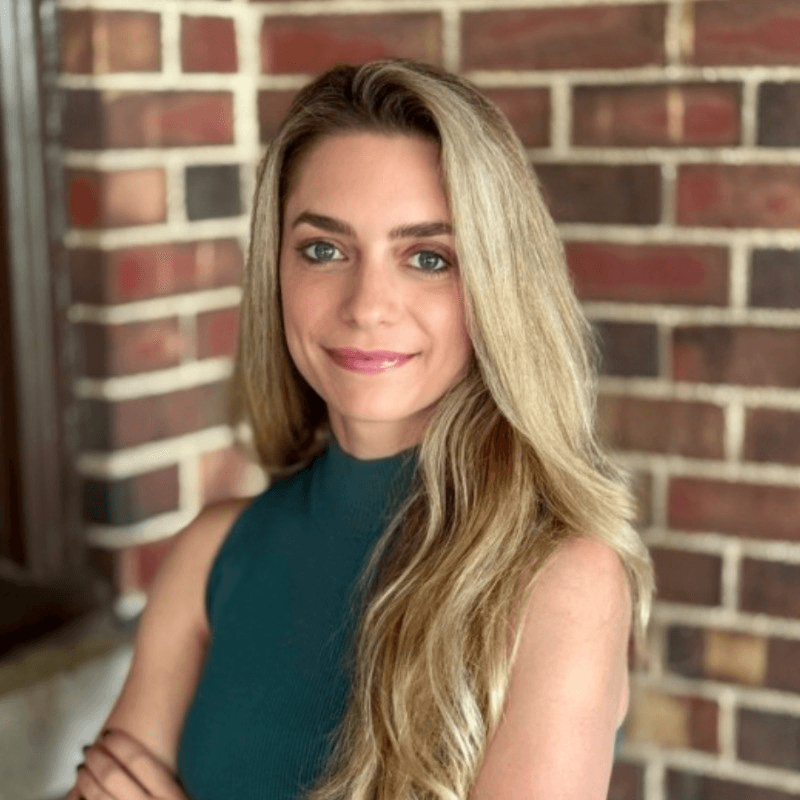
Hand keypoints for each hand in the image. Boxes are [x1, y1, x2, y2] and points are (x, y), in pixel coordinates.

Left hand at [71, 729, 188, 799]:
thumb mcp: (182, 799)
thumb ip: (169, 785)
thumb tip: (146, 759)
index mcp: (170, 796)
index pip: (139, 759)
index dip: (119, 744)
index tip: (110, 734)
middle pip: (112, 775)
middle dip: (96, 758)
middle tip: (90, 748)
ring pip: (95, 795)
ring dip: (84, 778)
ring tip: (82, 768)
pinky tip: (77, 795)